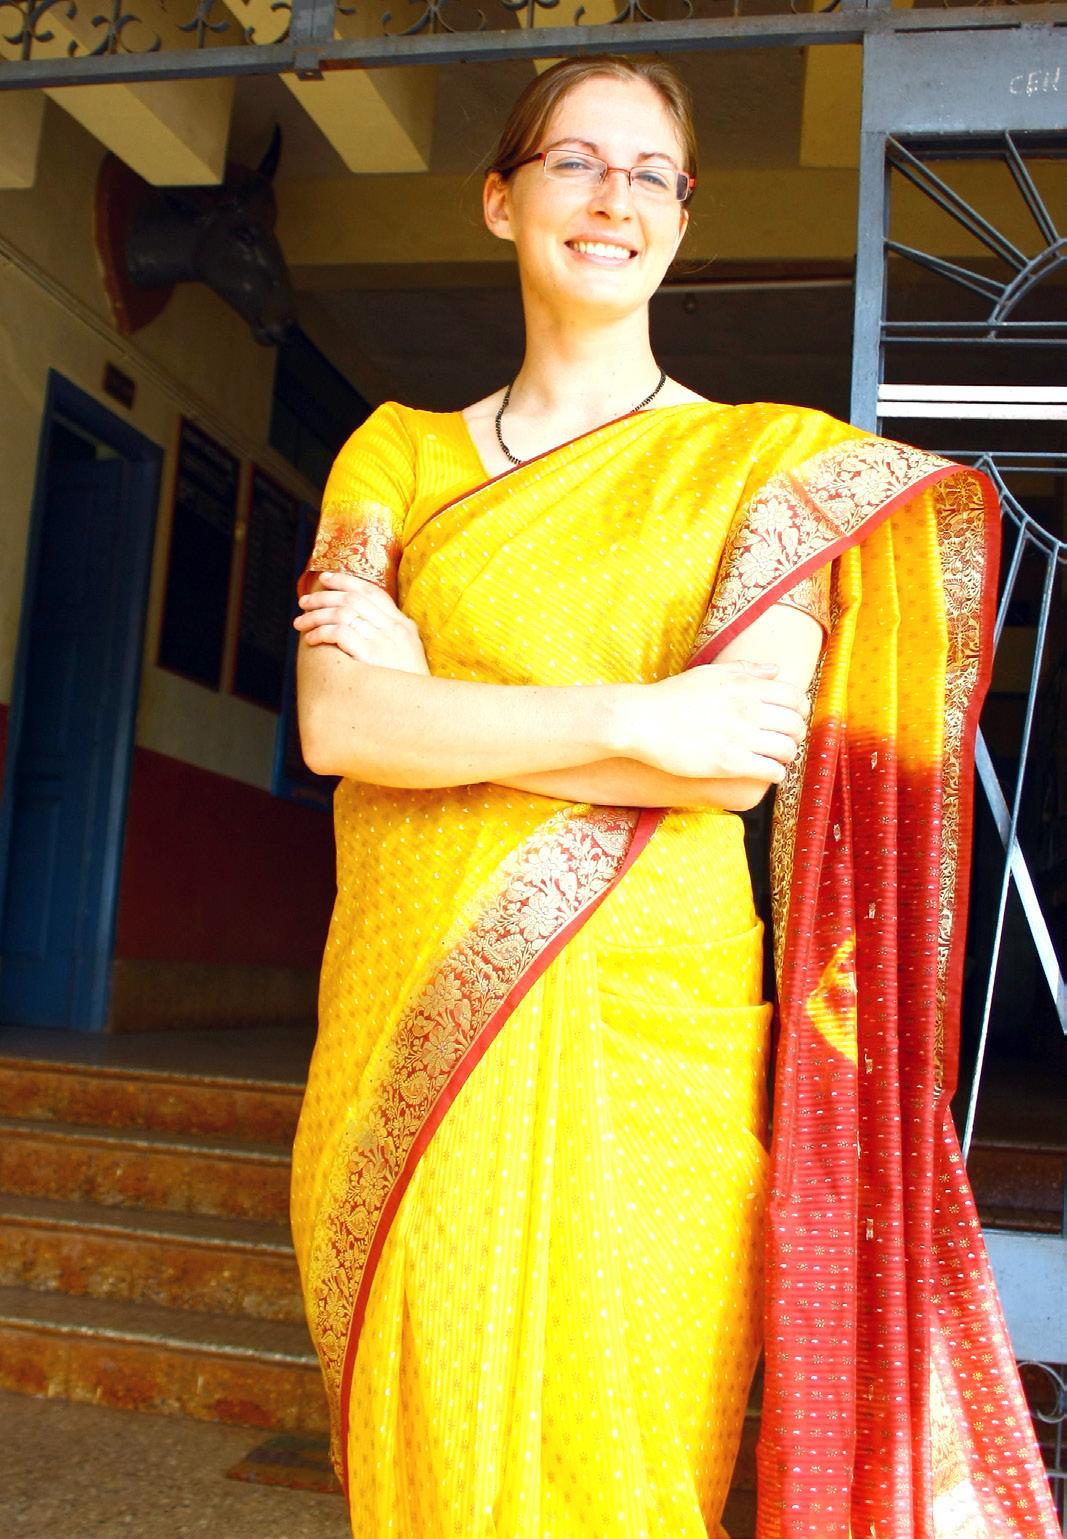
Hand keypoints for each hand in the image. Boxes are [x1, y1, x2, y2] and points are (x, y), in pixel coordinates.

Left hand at [294, 572, 429, 675]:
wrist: (421, 710)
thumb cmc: (407, 688)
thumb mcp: (406, 655)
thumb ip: (387, 636)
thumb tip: (356, 623)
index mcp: (403, 625)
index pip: (372, 592)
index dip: (346, 582)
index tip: (325, 579)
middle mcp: (395, 629)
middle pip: (352, 599)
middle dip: (323, 598)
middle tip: (304, 602)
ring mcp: (385, 641)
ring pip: (342, 614)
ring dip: (316, 616)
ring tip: (301, 623)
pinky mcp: (372, 656)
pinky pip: (339, 633)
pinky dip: (321, 632)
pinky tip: (312, 639)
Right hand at [629, 661, 809, 783]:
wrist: (641, 720)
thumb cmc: (671, 696)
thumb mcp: (709, 673)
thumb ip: (746, 669)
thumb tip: (776, 670)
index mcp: (745, 686)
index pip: (794, 697)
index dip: (800, 709)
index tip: (793, 717)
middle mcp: (748, 710)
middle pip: (795, 724)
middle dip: (796, 734)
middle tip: (786, 741)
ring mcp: (741, 738)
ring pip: (787, 749)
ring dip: (788, 755)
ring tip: (778, 758)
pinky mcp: (730, 763)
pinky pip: (771, 771)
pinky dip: (776, 774)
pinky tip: (768, 773)